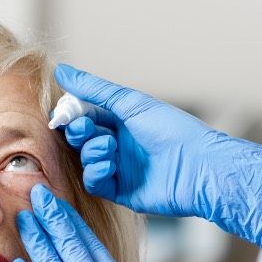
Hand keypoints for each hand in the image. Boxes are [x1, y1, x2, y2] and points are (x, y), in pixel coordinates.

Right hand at [55, 63, 261, 245]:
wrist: (200, 167)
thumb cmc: (173, 130)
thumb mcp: (131, 104)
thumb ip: (94, 89)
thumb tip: (61, 70)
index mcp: (124, 120)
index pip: (87, 114)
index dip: (72, 114)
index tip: (64, 113)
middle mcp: (121, 143)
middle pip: (83, 138)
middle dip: (79, 132)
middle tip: (84, 128)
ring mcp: (121, 168)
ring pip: (87, 160)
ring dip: (91, 152)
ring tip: (108, 147)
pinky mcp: (123, 192)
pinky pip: (96, 183)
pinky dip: (96, 173)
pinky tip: (109, 165)